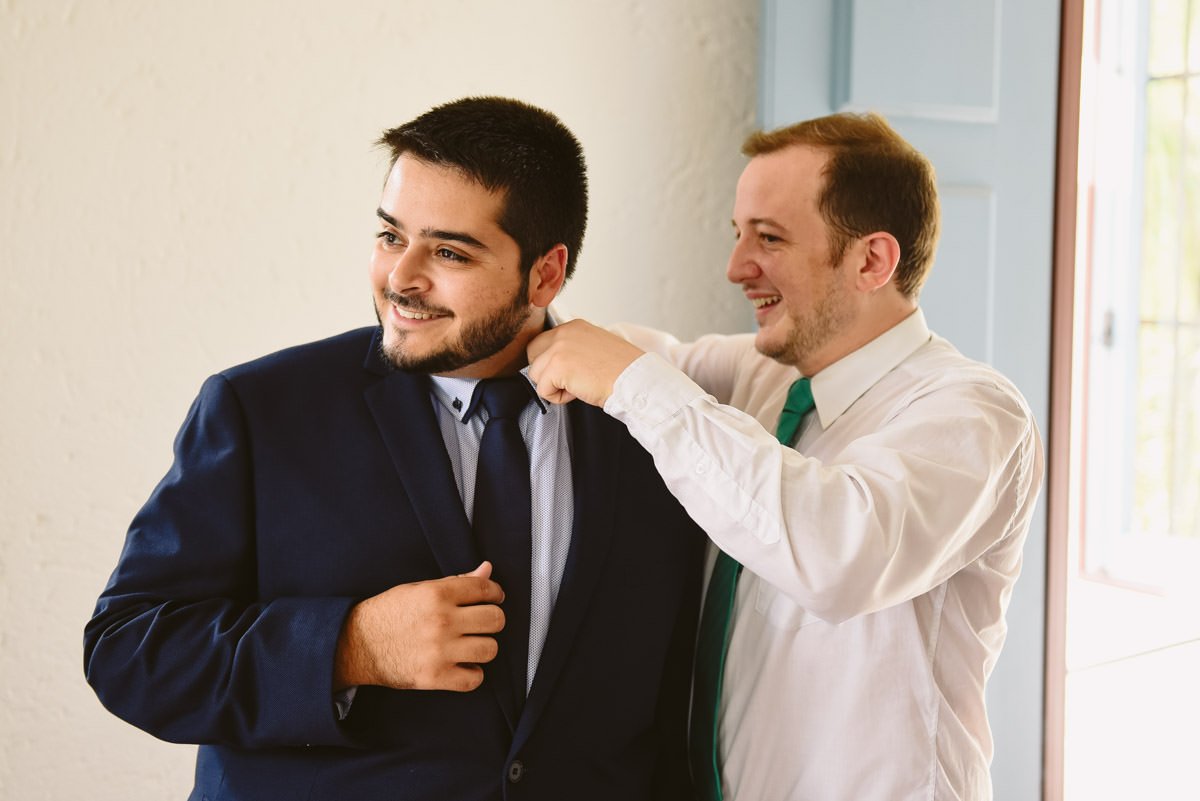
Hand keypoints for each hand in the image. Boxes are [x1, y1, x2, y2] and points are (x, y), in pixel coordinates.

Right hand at [334, 562, 505, 691]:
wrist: (356, 644)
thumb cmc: (390, 612)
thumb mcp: (420, 589)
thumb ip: (456, 581)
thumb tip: (487, 569)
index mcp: (437, 594)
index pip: (486, 589)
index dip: (495, 593)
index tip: (493, 598)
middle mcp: (442, 621)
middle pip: (495, 620)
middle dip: (492, 620)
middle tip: (481, 623)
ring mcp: (439, 651)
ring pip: (490, 649)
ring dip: (484, 647)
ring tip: (471, 645)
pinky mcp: (434, 677)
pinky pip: (474, 679)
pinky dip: (472, 674)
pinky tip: (462, 666)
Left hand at [527, 319, 644, 406]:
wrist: (633, 379)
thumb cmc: (622, 369)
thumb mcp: (597, 346)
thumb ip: (575, 347)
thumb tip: (559, 363)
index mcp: (574, 326)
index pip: (544, 342)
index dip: (552, 362)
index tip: (570, 371)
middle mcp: (563, 333)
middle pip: (533, 355)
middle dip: (545, 372)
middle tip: (570, 380)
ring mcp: (558, 349)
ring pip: (535, 375)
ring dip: (554, 386)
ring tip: (579, 385)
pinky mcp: (556, 367)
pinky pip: (542, 390)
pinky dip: (559, 398)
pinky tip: (579, 391)